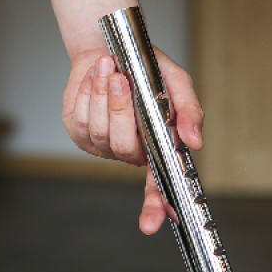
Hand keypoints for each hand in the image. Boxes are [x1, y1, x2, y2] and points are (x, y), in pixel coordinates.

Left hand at [62, 46, 204, 234]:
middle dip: (120, 108)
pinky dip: (87, 92)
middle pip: (123, 145)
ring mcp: (100, 144)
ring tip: (107, 67)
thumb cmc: (145, 68)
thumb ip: (189, 110)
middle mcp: (128, 150)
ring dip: (102, 93)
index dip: (154, 206)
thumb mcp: (175, 83)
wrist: (109, 48)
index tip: (152, 223)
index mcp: (156, 145)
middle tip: (121, 78)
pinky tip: (94, 77)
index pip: (156, 186)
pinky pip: (80, 118)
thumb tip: (194, 141)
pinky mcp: (77, 131)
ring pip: (99, 129)